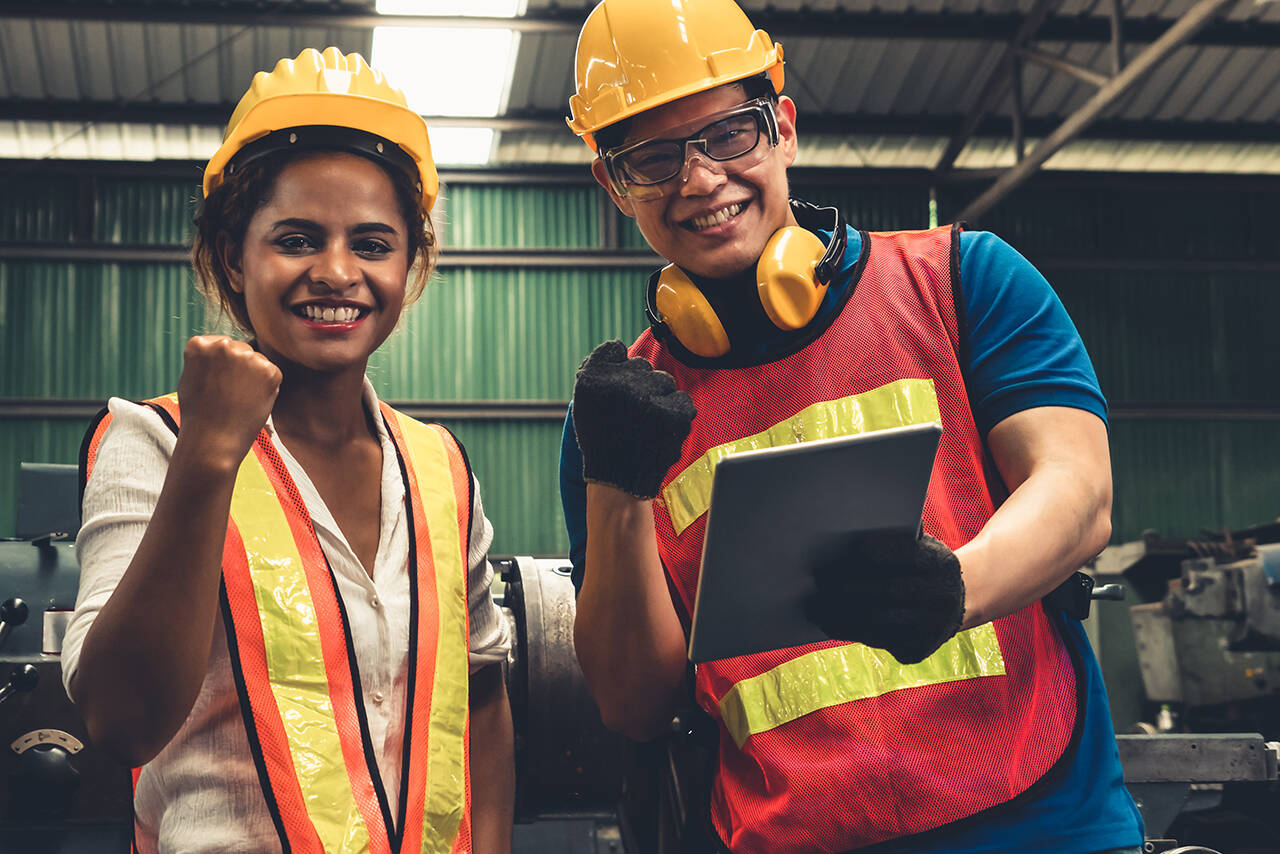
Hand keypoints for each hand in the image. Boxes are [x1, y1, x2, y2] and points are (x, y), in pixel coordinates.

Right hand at [175, 335, 281, 467]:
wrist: (213, 440)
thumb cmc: (199, 413)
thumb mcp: (190, 377)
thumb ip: (206, 359)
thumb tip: (222, 348)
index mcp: (200, 344)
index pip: (219, 345)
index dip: (220, 367)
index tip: (215, 383)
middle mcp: (224, 345)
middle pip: (240, 349)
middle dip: (238, 368)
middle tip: (229, 394)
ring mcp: (248, 356)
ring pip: (256, 361)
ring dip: (253, 376)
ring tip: (238, 399)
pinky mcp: (270, 371)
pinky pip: (271, 373)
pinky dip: (266, 387)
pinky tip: (251, 401)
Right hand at [571, 340, 695, 499]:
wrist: (618, 483)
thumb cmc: (601, 440)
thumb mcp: (584, 400)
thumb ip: (598, 367)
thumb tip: (620, 345)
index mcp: (594, 378)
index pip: (615, 349)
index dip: (618, 370)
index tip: (617, 392)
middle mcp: (621, 384)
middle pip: (643, 366)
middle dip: (641, 385)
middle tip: (632, 413)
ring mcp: (649, 399)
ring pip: (664, 382)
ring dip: (659, 399)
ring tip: (646, 424)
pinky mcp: (673, 414)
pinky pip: (682, 400)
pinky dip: (675, 414)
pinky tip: (660, 430)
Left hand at [805, 531, 964, 663]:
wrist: (955, 604)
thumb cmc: (921, 566)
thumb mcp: (921, 546)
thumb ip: (897, 536)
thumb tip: (853, 525)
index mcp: (939, 563)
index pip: (906, 555)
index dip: (875, 551)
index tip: (848, 550)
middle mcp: (940, 597)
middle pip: (888, 591)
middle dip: (848, 586)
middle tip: (819, 580)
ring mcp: (931, 628)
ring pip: (878, 621)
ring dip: (840, 614)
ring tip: (813, 605)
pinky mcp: (917, 650)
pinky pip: (875, 640)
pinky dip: (847, 631)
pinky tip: (827, 622)